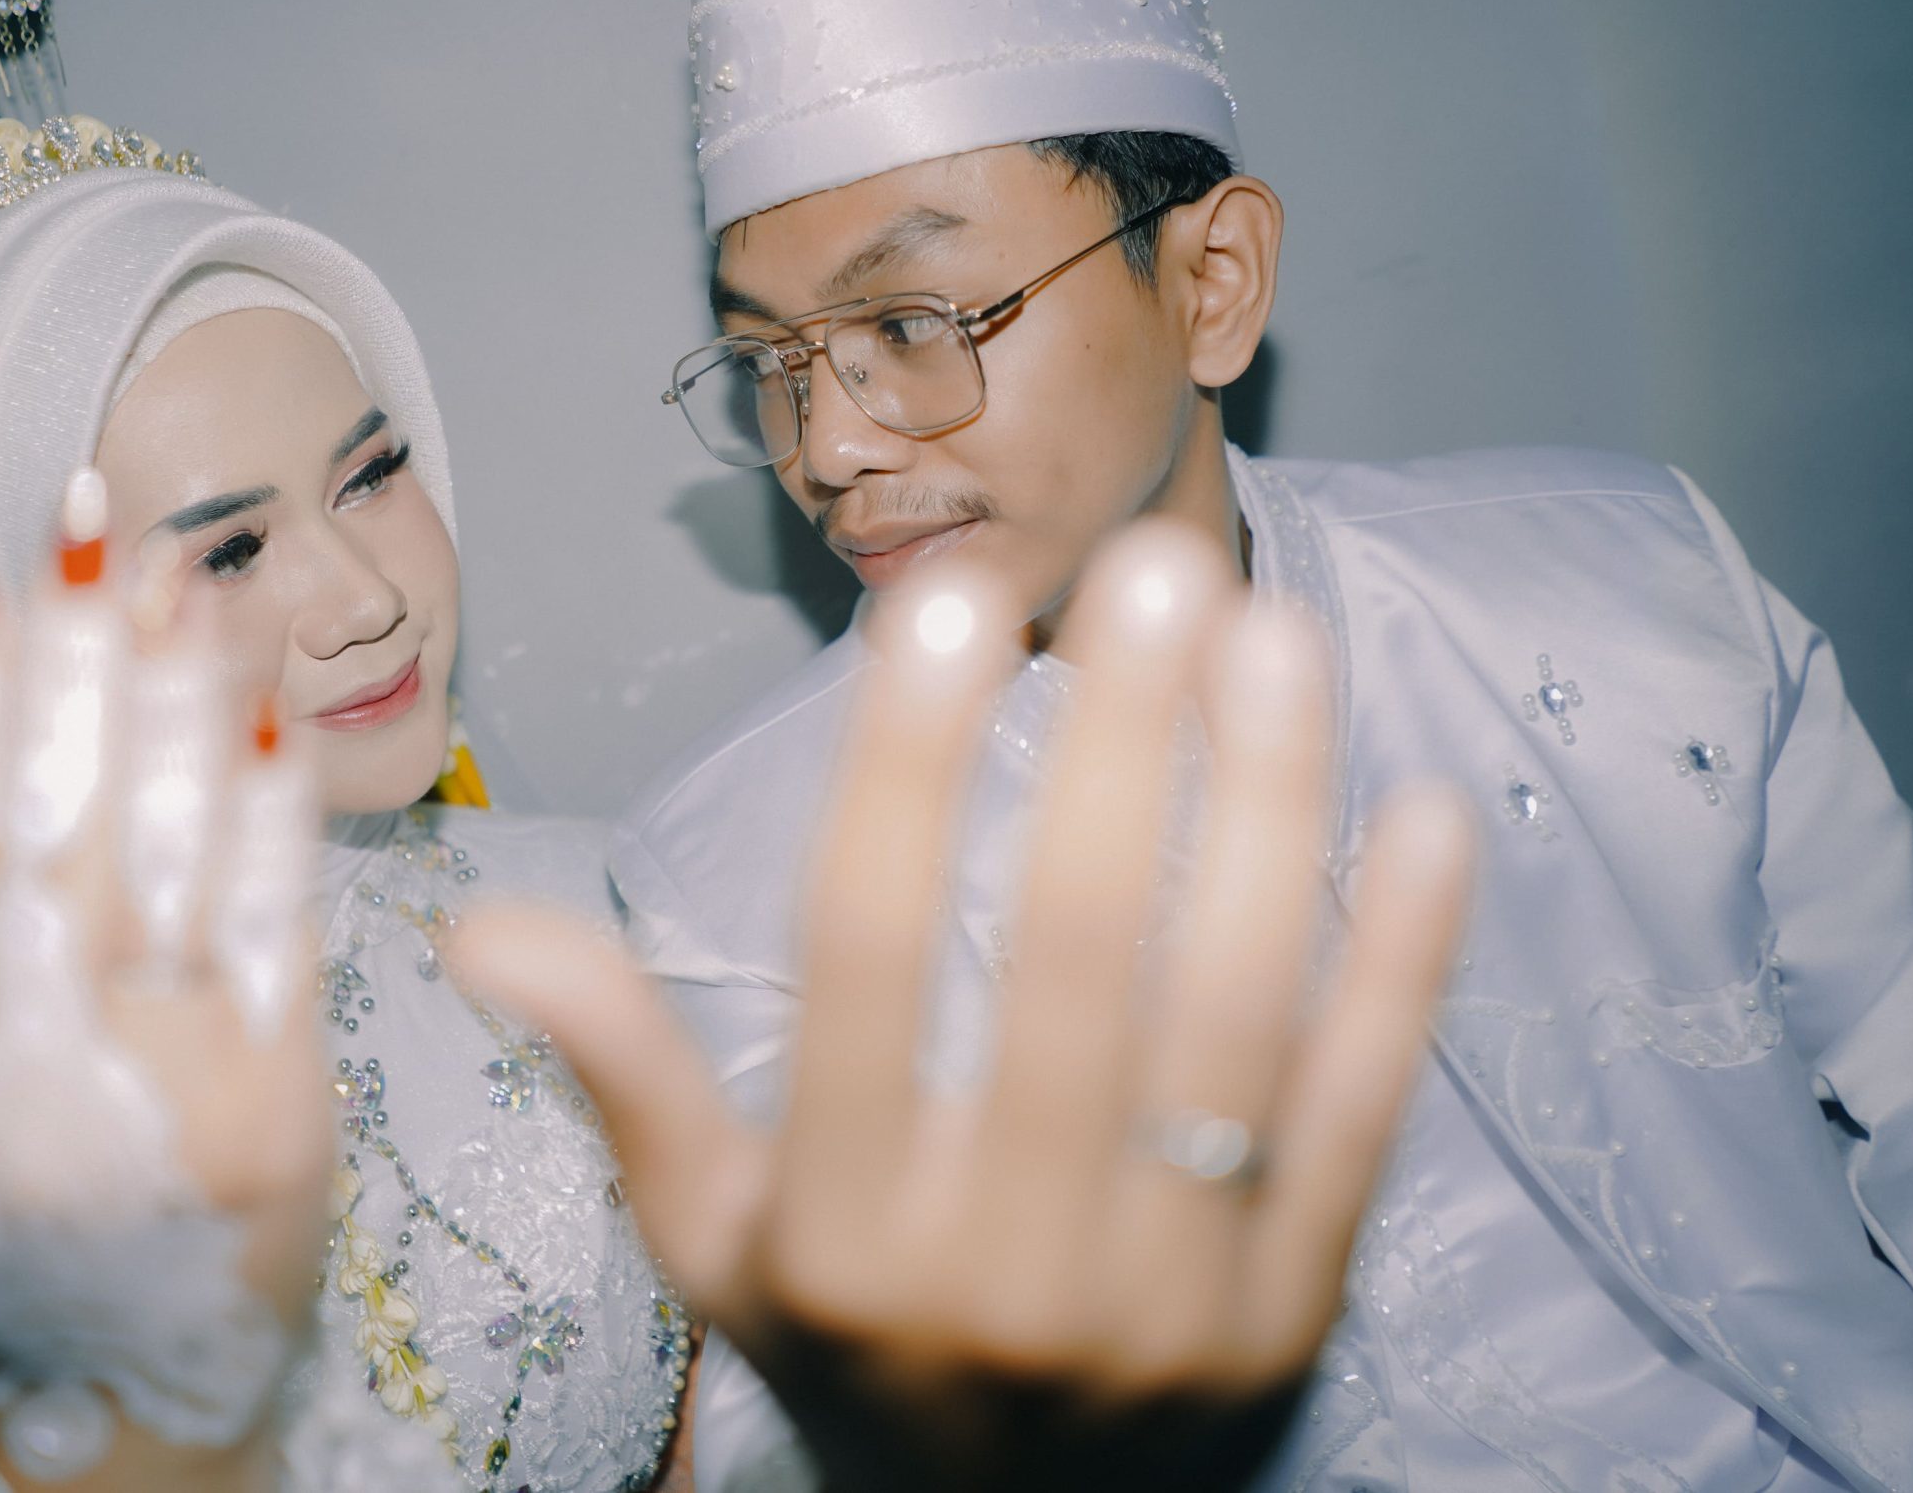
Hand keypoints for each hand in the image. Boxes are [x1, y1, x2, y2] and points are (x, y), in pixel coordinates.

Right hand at [0, 491, 331, 1489]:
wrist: (135, 1436)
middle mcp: (33, 1092)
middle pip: (58, 833)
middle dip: (77, 662)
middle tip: (93, 517)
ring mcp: (171, 1102)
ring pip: (174, 860)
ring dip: (184, 699)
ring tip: (186, 567)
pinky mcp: (289, 1115)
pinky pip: (279, 936)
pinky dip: (277, 818)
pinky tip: (271, 711)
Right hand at [448, 520, 1473, 1490]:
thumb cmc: (850, 1344)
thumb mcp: (715, 1239)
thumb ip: (625, 1075)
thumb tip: (482, 927)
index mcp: (838, 1230)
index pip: (865, 962)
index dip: (905, 767)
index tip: (948, 598)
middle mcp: (1004, 1267)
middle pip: (1076, 964)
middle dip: (1122, 750)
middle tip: (1162, 569)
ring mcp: (1171, 1299)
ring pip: (1235, 1017)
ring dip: (1271, 813)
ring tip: (1283, 634)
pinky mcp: (1298, 1313)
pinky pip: (1364, 1113)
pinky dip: (1402, 960)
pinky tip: (1430, 811)